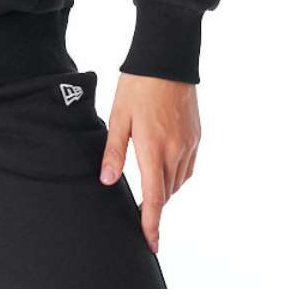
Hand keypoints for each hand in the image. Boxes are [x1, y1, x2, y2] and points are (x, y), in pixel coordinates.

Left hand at [99, 72, 199, 254]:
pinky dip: (176, 175)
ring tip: (149, 188)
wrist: (167, 60)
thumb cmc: (138, 86)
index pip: (154, 197)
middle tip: (140, 212)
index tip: (150, 243)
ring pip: (178, 181)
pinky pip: (187, 167)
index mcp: (153, 149)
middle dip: (155, 206)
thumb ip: (114, 152)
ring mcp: (189, 144)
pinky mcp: (196, 136)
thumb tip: (107, 181)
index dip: (151, 223)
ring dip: (165, 189)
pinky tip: (164, 167)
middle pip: (166, 192)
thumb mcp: (118, 117)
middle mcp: (176, 151)